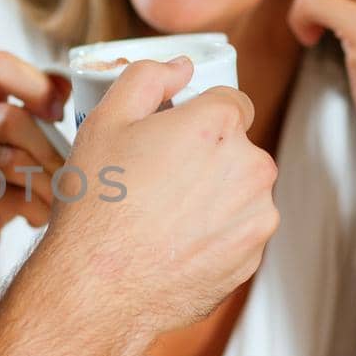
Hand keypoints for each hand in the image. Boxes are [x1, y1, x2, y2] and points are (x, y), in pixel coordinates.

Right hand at [0, 51, 70, 271]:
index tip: (60, 113)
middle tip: (78, 173)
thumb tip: (72, 84)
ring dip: (48, 184)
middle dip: (51, 150)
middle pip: (9, 119)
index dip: (35, 85)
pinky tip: (41, 218)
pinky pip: (3, 196)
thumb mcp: (15, 135)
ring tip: (67, 200)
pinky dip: (33, 209)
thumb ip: (37, 106)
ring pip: (10, 161)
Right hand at [52, 57, 278, 338]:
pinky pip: (237, 233)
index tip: (170, 138)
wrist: (99, 287)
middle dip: (204, 157)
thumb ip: (148, 77)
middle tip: (155, 181)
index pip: (229, 101)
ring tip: (161, 217)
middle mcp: (251, 167)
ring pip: (239, 192)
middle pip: (236, 148)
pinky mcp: (252, 259)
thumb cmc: (98, 206)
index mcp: (219, 125)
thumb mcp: (105, 121)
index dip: (196, 117)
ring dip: (211, 197)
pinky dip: (213, 236)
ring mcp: (257, 217)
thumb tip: (181, 68)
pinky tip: (172, 245)